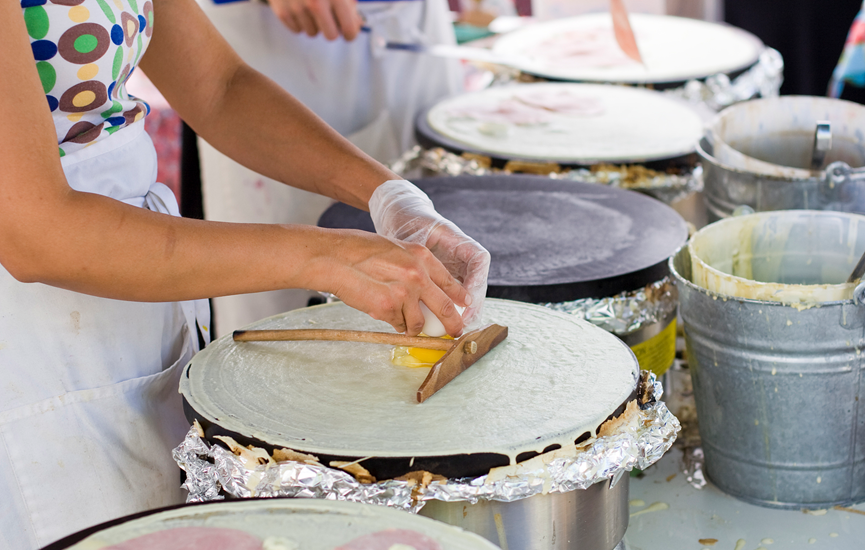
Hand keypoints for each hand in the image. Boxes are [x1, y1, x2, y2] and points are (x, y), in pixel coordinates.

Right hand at [268, 0, 362, 40]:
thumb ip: (350, 3)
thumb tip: (356, 23)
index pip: (349, 29)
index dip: (350, 32)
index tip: (349, 32)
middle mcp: (315, 3)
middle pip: (330, 36)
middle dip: (332, 28)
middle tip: (330, 17)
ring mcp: (297, 8)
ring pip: (312, 33)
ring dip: (314, 23)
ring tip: (311, 6)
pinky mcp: (282, 11)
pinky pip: (297, 29)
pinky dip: (300, 21)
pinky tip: (300, 6)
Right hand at [322, 229, 469, 335]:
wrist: (334, 258)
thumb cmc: (358, 250)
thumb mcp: (394, 248)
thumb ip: (412, 265)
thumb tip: (425, 285)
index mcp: (421, 256)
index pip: (449, 281)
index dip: (459, 297)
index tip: (463, 305)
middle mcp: (417, 275)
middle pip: (444, 308)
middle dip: (452, 324)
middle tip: (454, 331)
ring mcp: (404, 294)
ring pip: (417, 323)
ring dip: (412, 326)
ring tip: (402, 322)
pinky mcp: (388, 309)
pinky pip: (397, 324)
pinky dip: (392, 323)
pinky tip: (381, 312)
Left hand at [369, 180, 490, 325]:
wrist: (400, 216)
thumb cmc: (406, 221)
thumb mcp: (410, 235)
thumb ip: (415, 254)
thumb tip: (416, 277)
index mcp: (458, 240)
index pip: (478, 261)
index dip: (476, 283)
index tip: (468, 301)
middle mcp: (462, 254)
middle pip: (476, 281)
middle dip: (473, 305)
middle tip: (463, 323)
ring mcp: (456, 265)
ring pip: (467, 291)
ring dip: (464, 310)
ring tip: (456, 328)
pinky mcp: (446, 276)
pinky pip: (453, 294)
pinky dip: (451, 308)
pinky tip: (442, 322)